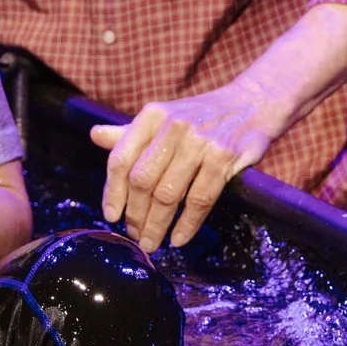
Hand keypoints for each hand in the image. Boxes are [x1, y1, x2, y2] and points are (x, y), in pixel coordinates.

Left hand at [90, 80, 281, 251]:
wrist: (252, 103)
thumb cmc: (200, 116)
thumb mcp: (163, 118)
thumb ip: (130, 133)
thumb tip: (94, 136)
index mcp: (151, 116)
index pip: (121, 159)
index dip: (113, 192)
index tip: (111, 217)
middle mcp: (172, 126)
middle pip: (142, 181)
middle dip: (135, 215)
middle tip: (135, 236)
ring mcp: (199, 141)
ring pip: (169, 194)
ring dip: (157, 225)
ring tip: (152, 242)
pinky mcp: (224, 156)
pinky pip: (199, 200)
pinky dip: (187, 225)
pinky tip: (178, 238)